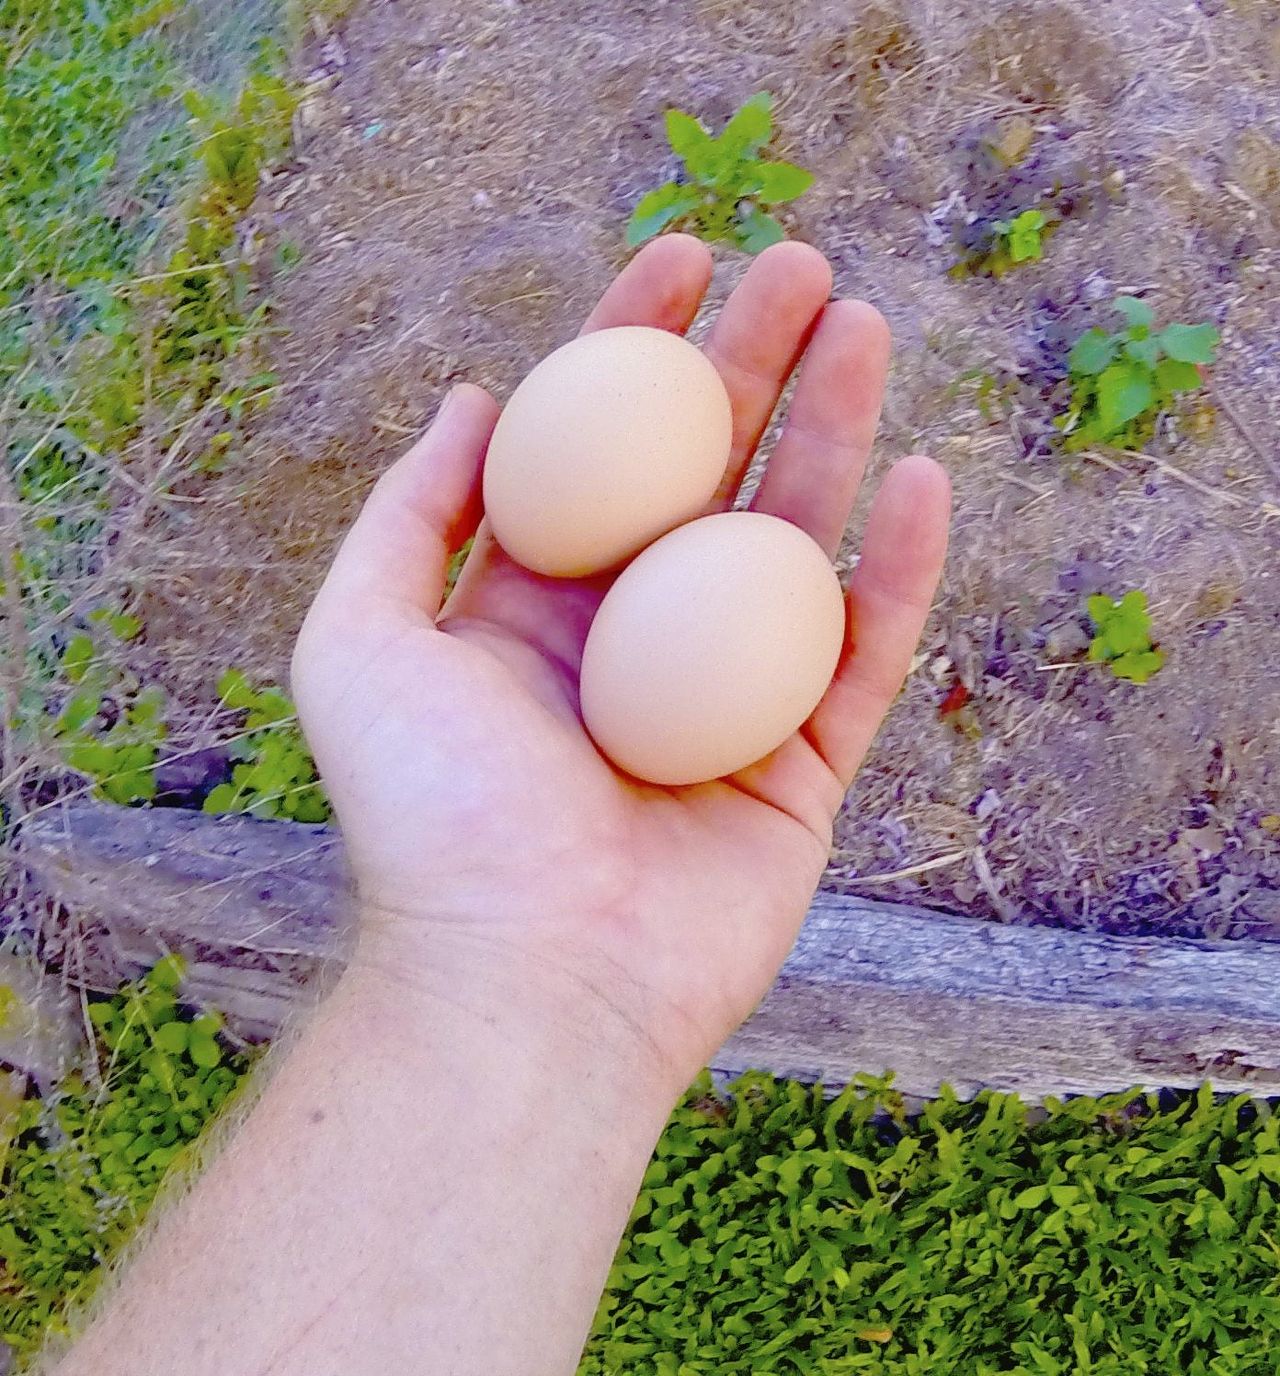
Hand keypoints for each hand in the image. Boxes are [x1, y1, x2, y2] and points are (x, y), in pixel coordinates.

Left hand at [292, 236, 949, 1099]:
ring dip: (834, 433)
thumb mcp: (362, 639)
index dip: (635, 347)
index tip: (685, 255)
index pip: (595, 449)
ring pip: (791, 544)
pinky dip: (892, 573)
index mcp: (532, 606)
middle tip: (805, 268)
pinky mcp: (798, 773)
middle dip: (753, 365)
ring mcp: (722, 705)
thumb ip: (409, 513)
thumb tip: (470, 397)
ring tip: (868, 329)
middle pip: (706, 476)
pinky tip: (920, 480)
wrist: (525, 982)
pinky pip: (860, 658)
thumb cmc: (433, 815)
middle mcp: (630, 644)